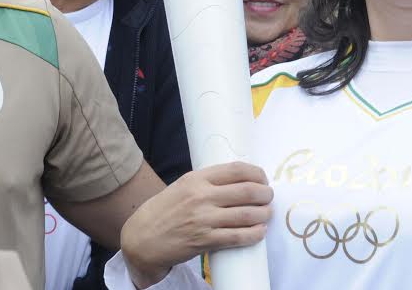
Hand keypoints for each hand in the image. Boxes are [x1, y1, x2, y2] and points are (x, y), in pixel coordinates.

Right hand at [120, 162, 272, 289]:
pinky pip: (237, 236)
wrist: (142, 238)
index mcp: (197, 179)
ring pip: (247, 214)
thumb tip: (240, 180)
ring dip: (264, 214)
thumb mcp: (183, 186)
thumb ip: (208, 182)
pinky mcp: (204, 241)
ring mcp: (204, 219)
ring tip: (267, 213)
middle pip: (247, 191)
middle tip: (268, 197)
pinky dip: (254, 234)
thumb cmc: (164, 210)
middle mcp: (201, 196)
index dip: (257, 173)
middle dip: (265, 194)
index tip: (263, 179)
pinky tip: (259, 231)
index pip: (236, 170)